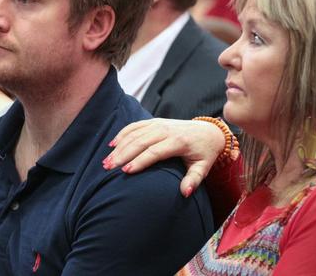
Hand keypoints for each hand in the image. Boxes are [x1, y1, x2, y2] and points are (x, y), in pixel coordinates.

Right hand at [103, 118, 224, 196]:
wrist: (209, 131)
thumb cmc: (204, 153)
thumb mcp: (203, 167)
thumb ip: (194, 180)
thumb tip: (185, 193)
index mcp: (178, 141)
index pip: (155, 151)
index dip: (140, 161)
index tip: (126, 171)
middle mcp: (166, 129)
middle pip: (140, 141)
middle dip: (123, 154)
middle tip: (108, 168)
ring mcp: (159, 123)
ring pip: (134, 133)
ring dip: (119, 147)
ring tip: (106, 161)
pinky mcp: (154, 121)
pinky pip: (134, 126)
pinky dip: (122, 134)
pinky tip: (111, 145)